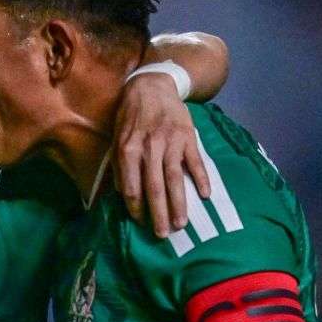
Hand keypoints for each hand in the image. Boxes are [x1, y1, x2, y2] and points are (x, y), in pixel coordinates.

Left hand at [113, 72, 212, 237]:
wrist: (152, 86)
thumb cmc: (130, 117)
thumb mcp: (116, 139)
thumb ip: (118, 166)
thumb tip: (120, 195)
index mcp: (128, 150)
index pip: (131, 187)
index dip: (135, 208)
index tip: (140, 223)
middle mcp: (149, 148)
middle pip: (154, 187)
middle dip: (158, 214)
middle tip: (162, 235)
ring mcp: (170, 143)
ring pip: (174, 178)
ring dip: (179, 203)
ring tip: (181, 224)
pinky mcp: (188, 137)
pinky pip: (196, 162)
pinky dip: (202, 179)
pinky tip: (205, 195)